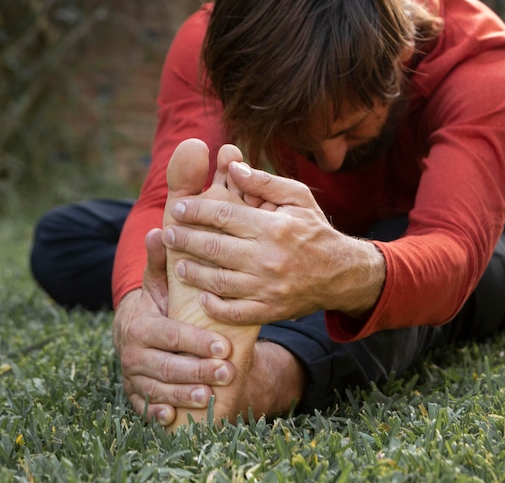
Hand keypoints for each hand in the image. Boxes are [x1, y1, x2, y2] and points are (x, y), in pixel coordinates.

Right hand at [112, 228, 234, 425]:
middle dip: (196, 371)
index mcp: (140, 325)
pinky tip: (174, 419)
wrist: (141, 332)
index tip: (224, 346)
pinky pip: (145, 409)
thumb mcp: (158, 283)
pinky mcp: (136, 395)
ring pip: (159, 390)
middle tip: (226, 372)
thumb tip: (161, 230)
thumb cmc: (158, 304)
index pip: (170, 335)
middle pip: (166, 366)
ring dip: (184, 395)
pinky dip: (158, 414)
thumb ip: (161, 262)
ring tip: (210, 396)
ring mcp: (133, 377)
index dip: (195, 342)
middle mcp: (133, 353)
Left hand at [161, 161, 385, 325]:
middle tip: (167, 234)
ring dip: (192, 272)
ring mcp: (268, 288)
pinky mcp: (270, 310)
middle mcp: (269, 258)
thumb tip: (232, 166)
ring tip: (177, 262)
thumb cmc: (315, 230)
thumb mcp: (298, 198)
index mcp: (274, 227)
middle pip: (214, 248)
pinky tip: (202, 294)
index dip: (196, 211)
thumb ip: (264, 183)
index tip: (178, 208)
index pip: (224, 215)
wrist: (341, 273)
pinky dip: (214, 304)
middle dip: (184, 240)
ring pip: (217, 281)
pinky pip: (234, 311)